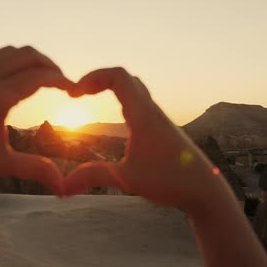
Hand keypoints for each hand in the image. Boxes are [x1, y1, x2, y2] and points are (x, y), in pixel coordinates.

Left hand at [0, 46, 72, 193]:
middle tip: (61, 82)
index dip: (62, 80)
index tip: (74, 90)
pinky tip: (12, 87)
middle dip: (48, 65)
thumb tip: (64, 188)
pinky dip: (10, 65)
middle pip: (26, 54)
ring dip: (28, 61)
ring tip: (41, 80)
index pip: (38, 76)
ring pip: (7, 52)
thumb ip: (36, 169)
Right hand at [63, 68, 231, 212]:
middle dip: (99, 79)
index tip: (74, 93)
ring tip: (91, 99)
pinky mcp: (163, 130)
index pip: (118, 76)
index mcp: (143, 115)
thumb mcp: (127, 179)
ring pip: (135, 89)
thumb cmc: (171, 181)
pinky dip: (123, 100)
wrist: (205, 189)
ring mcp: (160, 119)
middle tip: (79, 93)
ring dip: (112, 88)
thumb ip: (93, 178)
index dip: (92, 77)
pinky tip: (117, 120)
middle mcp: (152, 111)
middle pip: (125, 78)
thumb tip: (60, 187)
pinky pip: (141, 103)